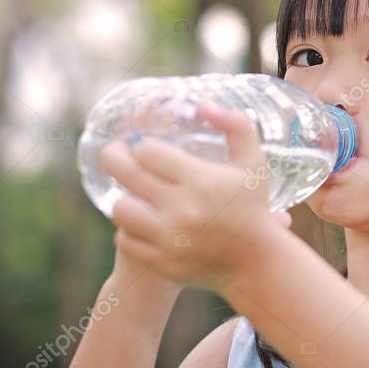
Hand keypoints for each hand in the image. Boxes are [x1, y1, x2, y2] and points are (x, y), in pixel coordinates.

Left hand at [97, 102, 291, 290]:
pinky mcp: (161, 262)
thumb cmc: (252, 207)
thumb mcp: (253, 162)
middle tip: (113, 153)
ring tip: (129, 191)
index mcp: (201, 181)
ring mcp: (169, 239)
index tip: (143, 148)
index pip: (148, 152)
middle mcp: (182, 209)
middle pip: (127, 174)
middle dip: (114, 157)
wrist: (255, 262)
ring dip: (122, 196)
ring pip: (120, 209)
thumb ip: (236, 124)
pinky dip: (127, 228)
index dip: (140, 146)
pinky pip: (125, 239)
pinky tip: (137, 219)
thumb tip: (204, 105)